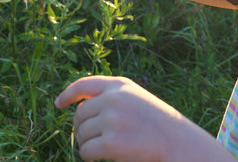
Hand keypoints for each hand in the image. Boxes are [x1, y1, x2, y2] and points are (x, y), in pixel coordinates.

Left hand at [55, 76, 232, 161]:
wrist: (178, 142)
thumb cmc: (158, 124)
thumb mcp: (136, 100)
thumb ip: (112, 98)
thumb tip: (79, 109)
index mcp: (120, 85)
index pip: (84, 84)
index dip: (68, 94)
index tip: (58, 104)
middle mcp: (113, 99)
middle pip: (80, 114)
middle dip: (81, 128)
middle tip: (89, 139)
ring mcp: (112, 120)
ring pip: (81, 134)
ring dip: (85, 144)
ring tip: (99, 149)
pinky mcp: (111, 143)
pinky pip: (86, 151)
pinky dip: (89, 157)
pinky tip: (100, 158)